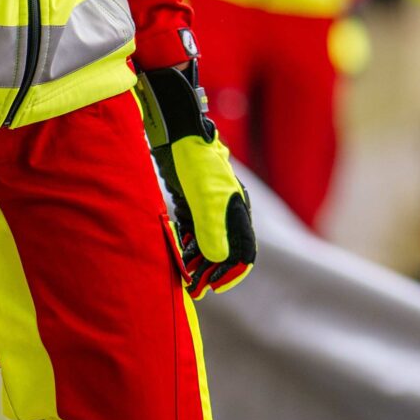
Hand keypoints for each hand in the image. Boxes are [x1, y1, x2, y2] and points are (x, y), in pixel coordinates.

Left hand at [137, 61, 255, 296]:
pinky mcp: (191, 197)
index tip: (214, 288)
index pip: (244, 250)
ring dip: (199, 260)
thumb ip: (211, 230)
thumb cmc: (194, 161)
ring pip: (208, 240)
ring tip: (185, 276)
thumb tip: (217, 260)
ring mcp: (208, 202)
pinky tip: (178, 251)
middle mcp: (226, 207)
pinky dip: (188, 244)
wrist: (175, 130)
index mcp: (236, 209)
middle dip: (211, 271)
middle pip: (225, 249)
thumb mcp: (205, 198)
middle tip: (195, 289)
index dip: (231, 273)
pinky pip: (194, 228)